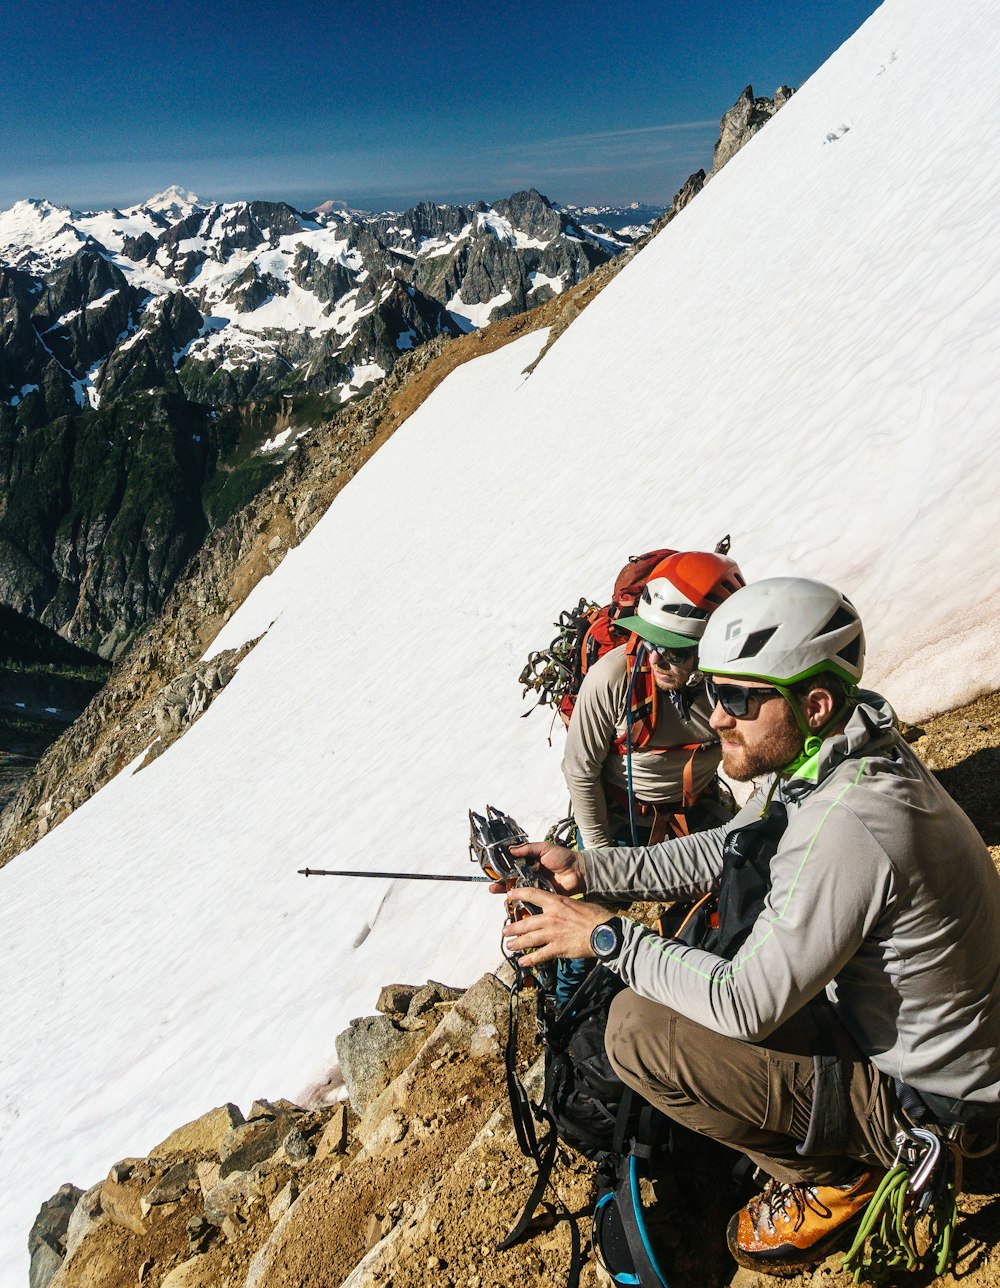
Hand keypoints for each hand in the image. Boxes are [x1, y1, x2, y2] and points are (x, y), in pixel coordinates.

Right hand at [486, 841, 585, 896]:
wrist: (579, 872)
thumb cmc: (563, 857)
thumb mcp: (544, 848)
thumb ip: (528, 849)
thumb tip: (511, 849)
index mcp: (530, 862)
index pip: (513, 866)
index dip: (503, 869)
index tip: (493, 871)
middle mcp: (531, 874)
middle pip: (513, 879)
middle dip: (501, 883)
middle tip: (492, 887)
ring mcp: (536, 886)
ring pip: (519, 890)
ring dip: (508, 892)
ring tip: (497, 893)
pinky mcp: (542, 896)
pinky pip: (530, 899)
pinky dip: (521, 901)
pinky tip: (512, 902)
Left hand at [500, 887, 614, 963]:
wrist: (604, 933)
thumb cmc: (594, 916)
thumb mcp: (576, 903)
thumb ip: (563, 905)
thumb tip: (558, 906)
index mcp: (556, 903)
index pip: (532, 895)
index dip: (518, 894)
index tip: (509, 895)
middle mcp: (551, 918)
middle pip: (525, 922)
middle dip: (513, 927)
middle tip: (505, 930)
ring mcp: (552, 934)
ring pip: (528, 939)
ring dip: (517, 943)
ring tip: (509, 945)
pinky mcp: (557, 949)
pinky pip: (539, 955)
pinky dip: (529, 960)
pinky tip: (522, 962)